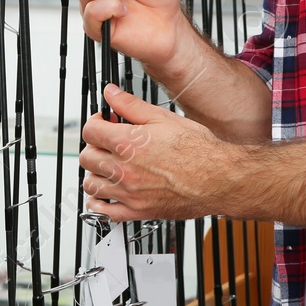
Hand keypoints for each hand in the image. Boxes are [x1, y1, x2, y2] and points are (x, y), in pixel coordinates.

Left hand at [80, 85, 233, 221]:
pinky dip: (97, 202)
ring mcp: (129, 193)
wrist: (218, 178)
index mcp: (129, 143)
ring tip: (108, 165)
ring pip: (91, 183)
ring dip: (95, 172)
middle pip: (87, 157)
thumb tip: (111, 93)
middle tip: (107, 142)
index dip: (94, 122)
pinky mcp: (137, 212)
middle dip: (94, 145)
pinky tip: (104, 192)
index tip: (102, 122)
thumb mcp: (162, 118)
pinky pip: (103, 211)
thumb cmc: (198, 150)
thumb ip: (130, 105)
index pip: (90, 131)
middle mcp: (125, 170)